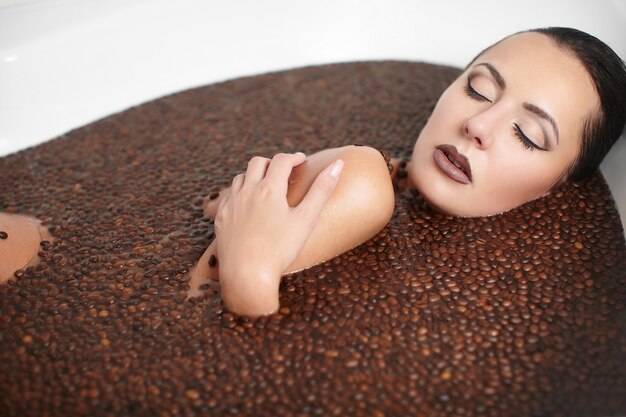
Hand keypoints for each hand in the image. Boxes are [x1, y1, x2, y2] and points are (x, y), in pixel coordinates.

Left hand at [214, 152, 343, 315]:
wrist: (247, 275)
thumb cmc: (280, 250)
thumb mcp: (306, 219)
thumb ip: (322, 190)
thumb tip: (338, 164)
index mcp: (269, 189)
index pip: (282, 161)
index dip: (294, 158)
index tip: (302, 161)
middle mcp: (247, 191)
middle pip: (258, 162)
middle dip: (273, 163)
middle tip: (286, 171)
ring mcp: (231, 203)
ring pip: (241, 177)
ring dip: (255, 175)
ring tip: (268, 185)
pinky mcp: (221, 217)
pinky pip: (229, 195)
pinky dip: (241, 191)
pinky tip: (248, 204)